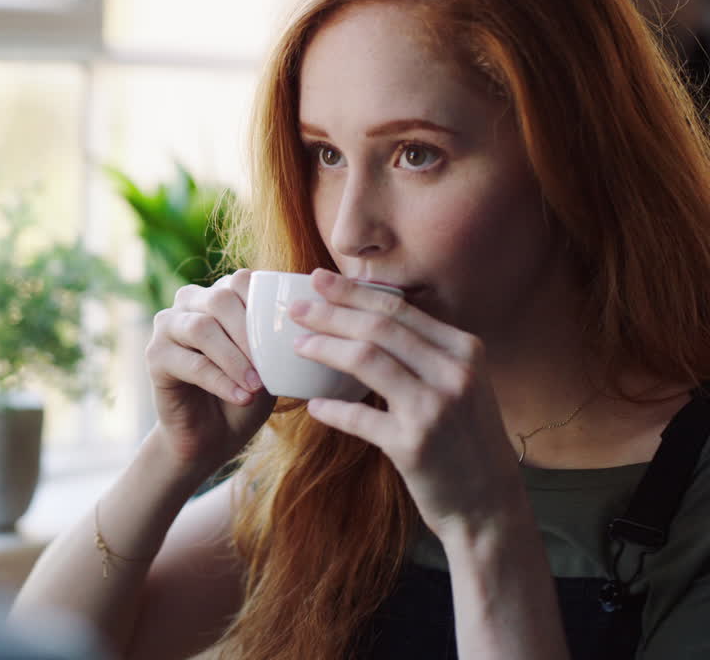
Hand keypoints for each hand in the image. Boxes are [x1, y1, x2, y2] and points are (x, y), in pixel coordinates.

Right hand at [145, 269, 275, 477]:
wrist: (212, 436)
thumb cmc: (246, 393)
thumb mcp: (270, 364)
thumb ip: (280, 339)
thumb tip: (310, 322)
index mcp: (219, 295)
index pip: (241, 280)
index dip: (266, 304)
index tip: (289, 337)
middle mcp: (189, 303)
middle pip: (219, 299)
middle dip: (249, 332)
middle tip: (270, 365)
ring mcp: (167, 327)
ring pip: (201, 328)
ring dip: (234, 358)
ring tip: (257, 385)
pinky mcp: (155, 356)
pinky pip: (191, 363)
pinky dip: (221, 381)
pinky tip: (242, 397)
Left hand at [290, 268, 523, 537]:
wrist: (488, 504)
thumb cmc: (466, 440)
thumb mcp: (461, 384)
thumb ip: (426, 352)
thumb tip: (367, 317)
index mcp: (464, 350)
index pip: (398, 307)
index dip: (352, 291)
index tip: (318, 280)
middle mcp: (453, 372)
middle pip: (377, 326)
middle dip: (330, 312)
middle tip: (295, 308)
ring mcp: (434, 408)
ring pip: (365, 359)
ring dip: (324, 349)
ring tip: (297, 346)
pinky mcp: (413, 445)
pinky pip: (358, 416)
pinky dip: (331, 409)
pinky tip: (313, 405)